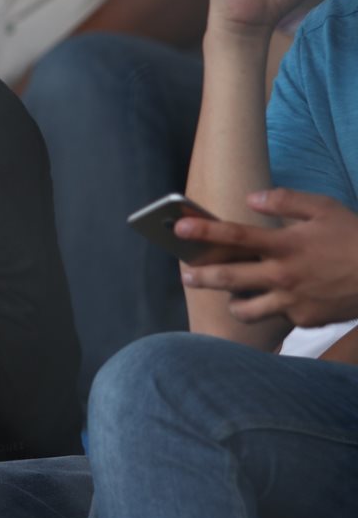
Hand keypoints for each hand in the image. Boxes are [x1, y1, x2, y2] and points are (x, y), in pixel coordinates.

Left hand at [178, 188, 357, 326]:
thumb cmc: (355, 237)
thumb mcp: (324, 208)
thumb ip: (285, 201)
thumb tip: (251, 198)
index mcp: (286, 244)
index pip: (235, 236)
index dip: (203, 231)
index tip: (178, 228)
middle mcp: (284, 274)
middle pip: (228, 278)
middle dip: (201, 276)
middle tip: (186, 275)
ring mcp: (293, 301)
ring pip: (245, 309)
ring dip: (232, 302)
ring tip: (231, 294)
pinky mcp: (305, 319)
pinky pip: (275, 317)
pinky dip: (269, 309)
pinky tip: (272, 301)